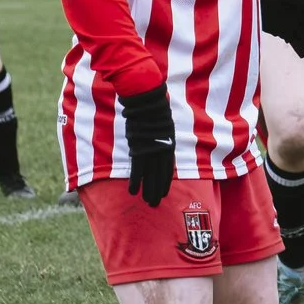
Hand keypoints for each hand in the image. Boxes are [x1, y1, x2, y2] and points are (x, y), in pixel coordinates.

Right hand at [119, 87, 176, 206]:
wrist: (147, 99)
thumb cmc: (153, 108)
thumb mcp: (162, 123)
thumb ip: (160, 136)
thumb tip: (156, 141)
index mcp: (169, 143)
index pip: (168, 168)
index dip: (166, 182)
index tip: (164, 194)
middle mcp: (163, 148)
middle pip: (161, 174)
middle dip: (158, 190)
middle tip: (155, 204)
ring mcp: (151, 149)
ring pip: (151, 175)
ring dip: (149, 189)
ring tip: (148, 202)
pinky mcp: (139, 148)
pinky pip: (138, 168)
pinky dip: (136, 180)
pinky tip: (134, 192)